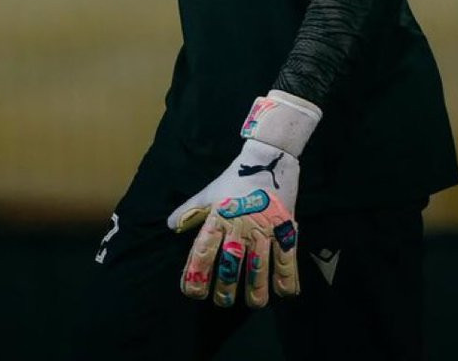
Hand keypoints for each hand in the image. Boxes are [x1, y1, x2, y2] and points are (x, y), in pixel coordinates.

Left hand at [167, 91, 320, 308]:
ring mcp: (264, 229)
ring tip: (253, 301)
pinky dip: (286, 281)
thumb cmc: (235, 177)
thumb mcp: (210, 192)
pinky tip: (282, 292)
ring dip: (256, 292)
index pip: (202, 252)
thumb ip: (190, 210)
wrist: (268, 156)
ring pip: (259, 271)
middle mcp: (239, 226)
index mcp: (218, 217)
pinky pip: (287, 261)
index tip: (193, 293)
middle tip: (224, 300)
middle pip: (229, 267)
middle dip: (225, 291)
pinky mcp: (285, 228)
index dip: (195, 276)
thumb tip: (170, 226)